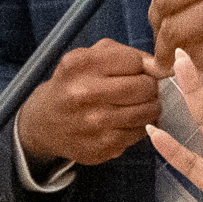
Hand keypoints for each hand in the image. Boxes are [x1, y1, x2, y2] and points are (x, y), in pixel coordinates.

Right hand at [16, 37, 163, 170]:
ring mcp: (93, 124)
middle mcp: (84, 93)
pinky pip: (138, 134)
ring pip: (147, 112)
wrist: (43, 123)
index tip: (137, 71)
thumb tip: (158, 67)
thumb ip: (125, 54)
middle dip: (149, 87)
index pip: (135, 61)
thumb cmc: (72, 84)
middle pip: (144, 87)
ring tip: (138, 104)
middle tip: (143, 89)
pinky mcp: (101, 147)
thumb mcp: (88, 58)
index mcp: (79, 65)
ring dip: (149, 107)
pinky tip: (126, 121)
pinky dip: (139, 126)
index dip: (142, 66)